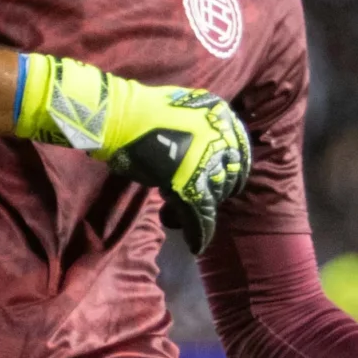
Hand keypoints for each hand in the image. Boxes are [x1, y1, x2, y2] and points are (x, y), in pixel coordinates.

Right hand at [14, 52, 250, 252]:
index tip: (215, 181)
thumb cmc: (141, 112)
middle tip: (184, 191)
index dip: (227, 171)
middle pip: (228, 177)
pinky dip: (198, 232)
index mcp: (221, 115)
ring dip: (199, 207)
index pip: (239, 152)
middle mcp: (222, 137)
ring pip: (214, 198)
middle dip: (211, 189)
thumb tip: (203, 155)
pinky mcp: (191, 185)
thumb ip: (200, 131)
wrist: (118, 118)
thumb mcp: (183, 112)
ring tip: (174, 208)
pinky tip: (195, 244)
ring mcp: (207, 162)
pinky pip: (200, 216)